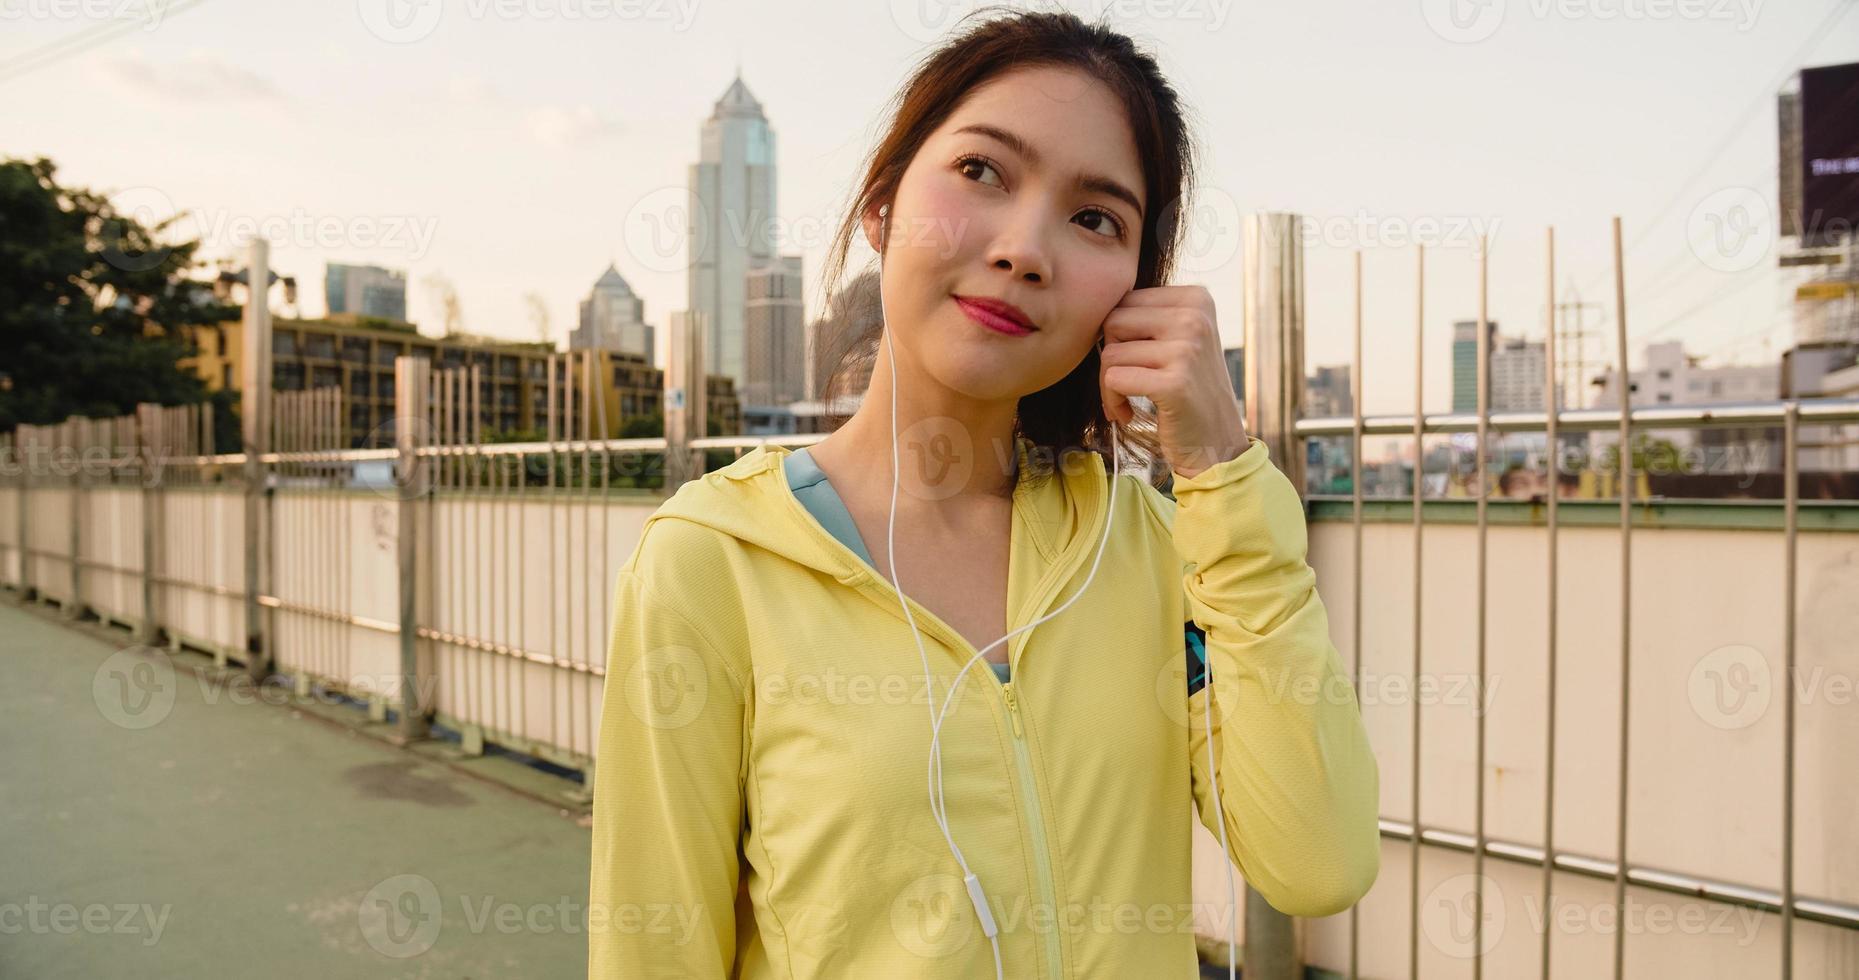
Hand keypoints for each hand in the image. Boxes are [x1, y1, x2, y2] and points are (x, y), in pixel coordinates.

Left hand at [1098, 284, 1249, 479]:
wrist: (1217, 445)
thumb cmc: (1188, 392)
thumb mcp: (1179, 340)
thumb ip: (1146, 317)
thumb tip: (1094, 308)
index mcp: (1197, 299)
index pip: (1125, 300)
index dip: (1117, 335)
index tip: (1131, 362)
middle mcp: (1196, 318)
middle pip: (1113, 321)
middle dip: (1109, 356)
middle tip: (1122, 383)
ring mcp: (1188, 349)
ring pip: (1110, 353)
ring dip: (1107, 385)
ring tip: (1126, 402)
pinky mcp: (1175, 383)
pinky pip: (1114, 380)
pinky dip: (1112, 401)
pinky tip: (1128, 414)